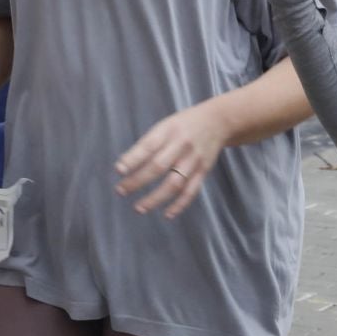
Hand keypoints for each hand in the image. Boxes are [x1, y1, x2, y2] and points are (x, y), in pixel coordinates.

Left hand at [114, 103, 229, 217]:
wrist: (218, 121)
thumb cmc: (184, 125)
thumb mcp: (165, 125)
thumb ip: (149, 143)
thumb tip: (126, 166)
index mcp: (169, 131)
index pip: (148, 146)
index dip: (133, 159)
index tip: (118, 170)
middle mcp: (181, 145)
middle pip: (159, 166)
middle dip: (138, 181)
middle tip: (121, 190)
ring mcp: (193, 160)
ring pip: (174, 183)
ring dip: (155, 198)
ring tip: (139, 208)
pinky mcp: (203, 171)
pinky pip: (191, 191)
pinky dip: (179, 205)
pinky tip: (167, 214)